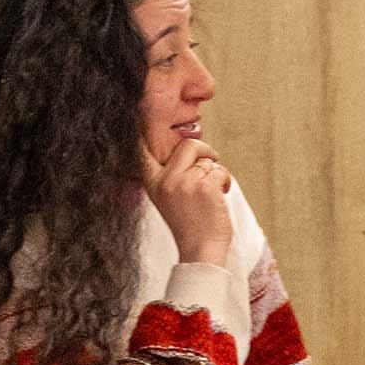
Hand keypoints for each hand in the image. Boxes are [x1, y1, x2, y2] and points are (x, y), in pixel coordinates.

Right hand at [143, 136, 232, 265]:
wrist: (200, 252)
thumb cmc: (189, 226)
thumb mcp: (169, 199)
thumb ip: (173, 175)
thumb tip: (191, 148)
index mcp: (153, 183)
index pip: (142, 150)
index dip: (142, 129)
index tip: (138, 112)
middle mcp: (166, 180)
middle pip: (188, 144)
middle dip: (205, 150)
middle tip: (212, 164)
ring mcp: (184, 183)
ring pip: (208, 160)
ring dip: (217, 173)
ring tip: (214, 193)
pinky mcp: (204, 187)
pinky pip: (220, 171)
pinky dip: (226, 181)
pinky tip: (221, 196)